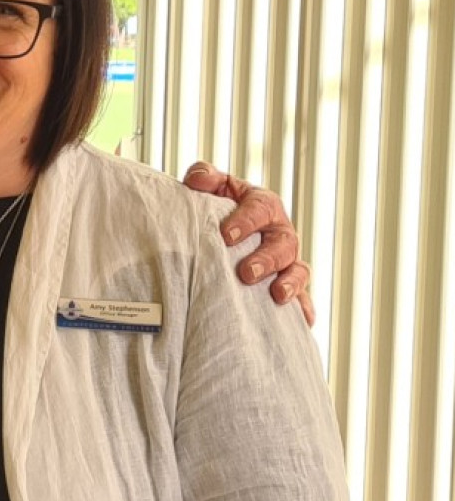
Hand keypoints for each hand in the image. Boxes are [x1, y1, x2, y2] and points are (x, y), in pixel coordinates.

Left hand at [183, 161, 314, 324]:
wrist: (225, 235)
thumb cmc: (219, 211)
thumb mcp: (214, 190)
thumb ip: (206, 178)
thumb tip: (196, 179)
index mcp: (263, 206)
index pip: (260, 207)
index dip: (246, 220)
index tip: (226, 235)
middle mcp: (279, 233)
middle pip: (283, 243)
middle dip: (266, 258)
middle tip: (246, 273)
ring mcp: (287, 261)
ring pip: (298, 270)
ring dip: (290, 283)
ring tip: (277, 295)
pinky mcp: (288, 285)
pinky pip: (303, 298)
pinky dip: (304, 308)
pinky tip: (302, 321)